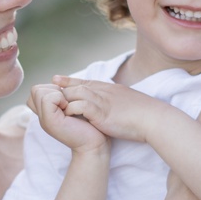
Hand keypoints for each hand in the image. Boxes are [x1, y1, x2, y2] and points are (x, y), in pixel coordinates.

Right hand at [28, 82, 107, 154]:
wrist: (94, 143)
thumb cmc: (89, 124)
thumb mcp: (72, 105)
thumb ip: (62, 96)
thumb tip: (56, 80)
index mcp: (45, 112)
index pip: (36, 90)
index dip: (52, 89)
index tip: (67, 101)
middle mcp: (41, 116)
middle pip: (35, 89)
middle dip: (53, 90)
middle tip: (68, 104)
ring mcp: (43, 119)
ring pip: (38, 91)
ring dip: (57, 94)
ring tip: (68, 107)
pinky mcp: (50, 121)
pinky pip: (47, 98)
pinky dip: (59, 98)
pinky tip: (69, 109)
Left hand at [52, 75, 173, 142]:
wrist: (155, 119)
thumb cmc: (146, 114)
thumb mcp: (128, 102)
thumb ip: (117, 101)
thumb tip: (114, 104)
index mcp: (109, 89)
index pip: (85, 82)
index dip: (69, 81)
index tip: (56, 80)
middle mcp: (104, 92)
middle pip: (76, 86)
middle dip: (60, 90)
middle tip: (46, 95)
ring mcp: (102, 101)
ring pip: (75, 94)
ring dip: (64, 100)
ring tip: (53, 107)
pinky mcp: (102, 112)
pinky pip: (81, 106)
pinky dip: (71, 109)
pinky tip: (65, 115)